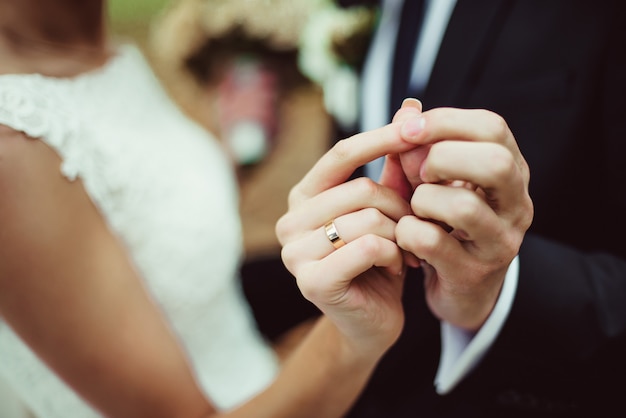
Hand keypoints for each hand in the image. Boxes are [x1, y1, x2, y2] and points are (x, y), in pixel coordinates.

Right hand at [276, 122, 416, 356]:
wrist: (373, 322)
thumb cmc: (379, 261)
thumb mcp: (386, 209)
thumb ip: (393, 165)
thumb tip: (410, 105)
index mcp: (304, 196)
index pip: (342, 153)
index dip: (381, 138)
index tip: (418, 126)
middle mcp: (291, 220)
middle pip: (362, 189)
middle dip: (401, 208)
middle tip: (415, 228)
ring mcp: (295, 252)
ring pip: (368, 219)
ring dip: (399, 235)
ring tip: (403, 252)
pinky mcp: (311, 281)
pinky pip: (369, 247)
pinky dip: (393, 256)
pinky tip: (393, 269)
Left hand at [382, 103, 533, 330]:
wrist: (464, 288)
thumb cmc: (447, 223)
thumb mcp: (437, 181)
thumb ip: (420, 147)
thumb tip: (407, 110)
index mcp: (511, 171)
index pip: (492, 127)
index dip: (445, 121)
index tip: (408, 129)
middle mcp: (516, 205)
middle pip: (494, 163)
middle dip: (442, 158)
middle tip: (419, 173)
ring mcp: (499, 242)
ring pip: (463, 207)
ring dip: (423, 200)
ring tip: (415, 209)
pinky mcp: (473, 273)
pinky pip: (431, 241)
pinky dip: (407, 232)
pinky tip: (406, 236)